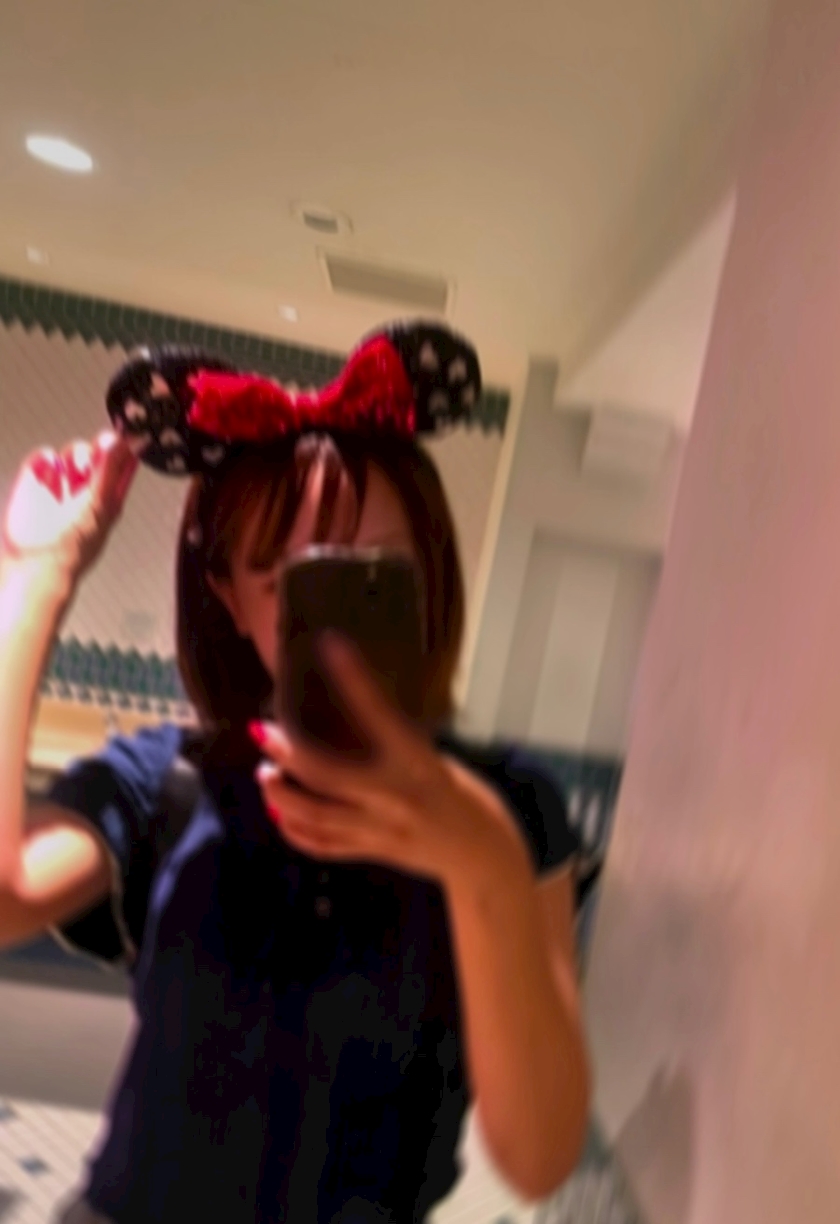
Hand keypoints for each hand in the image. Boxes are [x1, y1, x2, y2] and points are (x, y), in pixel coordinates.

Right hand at [2, 432, 138, 580]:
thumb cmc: (74, 545)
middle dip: (96, 451)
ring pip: (72, 452)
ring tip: (73, 473)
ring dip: (75, 455)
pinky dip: (47, 459)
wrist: (36, 563)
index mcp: (108, 496)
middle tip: (96, 457)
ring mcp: (60, 483)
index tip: (127, 435)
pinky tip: (51, 474)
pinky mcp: (35, 481)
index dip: (123, 449)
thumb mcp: (100, 505)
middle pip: (95, 452)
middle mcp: (85, 488)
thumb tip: (119, 443)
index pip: (120, 464)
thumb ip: (109, 471)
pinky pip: (44, 456)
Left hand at [252, 634, 530, 889]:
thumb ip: (397, 747)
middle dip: (288, 753)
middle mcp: (393, 794)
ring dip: (282, 794)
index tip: (330, 645)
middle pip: (326, 773)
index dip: (354, 678)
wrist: (483, 856)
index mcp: (416, 761)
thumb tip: (353, 720)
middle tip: (263, 731)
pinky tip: (279, 814)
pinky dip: (295, 831)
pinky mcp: (371, 852)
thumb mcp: (435, 760)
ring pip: (315, 814)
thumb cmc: (465, 798)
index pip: (379, 713)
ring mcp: (379, 828)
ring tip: (264, 774)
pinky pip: (324, 845)